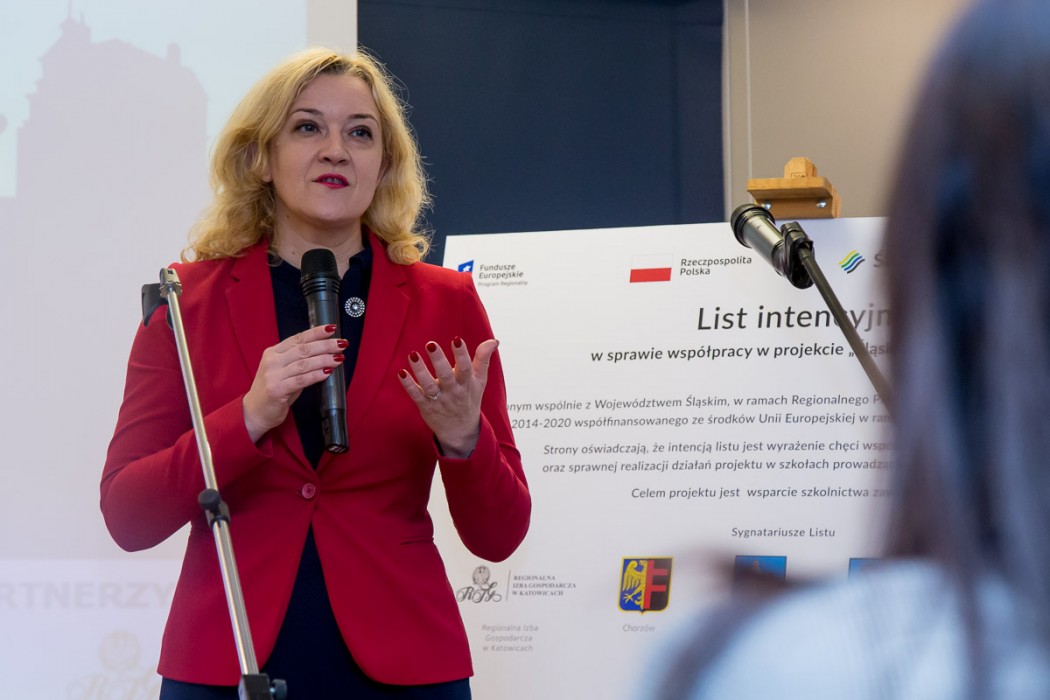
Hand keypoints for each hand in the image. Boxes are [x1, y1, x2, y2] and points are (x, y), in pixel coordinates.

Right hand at [242, 324, 346, 441]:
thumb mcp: (283, 371)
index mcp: (273, 352)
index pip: (298, 338)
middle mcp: (272, 361)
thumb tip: (324, 352)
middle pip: (303, 349)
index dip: (316, 333)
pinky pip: (301, 380)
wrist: (254, 412)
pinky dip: (316, 375)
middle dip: (325, 345)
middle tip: (342, 344)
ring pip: (303, 363)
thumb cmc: (273, 391)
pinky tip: (328, 372)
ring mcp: (273, 375)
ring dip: (324, 359)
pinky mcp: (277, 390)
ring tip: (339, 358)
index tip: (332, 328)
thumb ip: (298, 361)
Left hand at [397, 337, 498, 458]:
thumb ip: (483, 359)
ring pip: (428, 385)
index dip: (462, 354)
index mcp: (466, 384)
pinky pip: (415, 395)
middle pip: (445, 376)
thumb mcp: (479, 381)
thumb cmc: (469, 399)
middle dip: (438, 360)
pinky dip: (408, 385)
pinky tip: (401, 372)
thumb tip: (493, 341)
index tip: (457, 339)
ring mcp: (438, 400)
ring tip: (413, 355)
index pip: (466, 368)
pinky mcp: (425, 406)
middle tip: (431, 344)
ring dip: (420, 370)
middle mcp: (453, 392)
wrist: (460, 431)